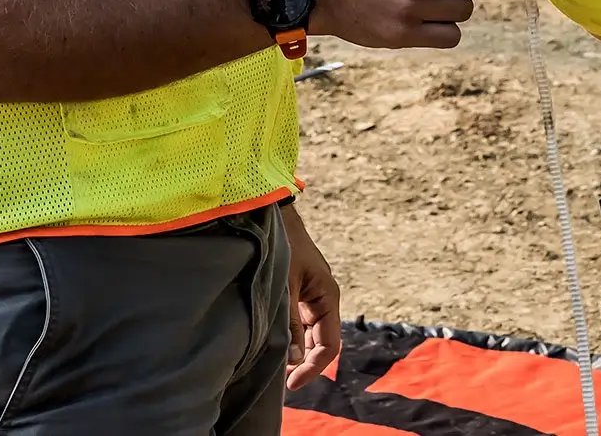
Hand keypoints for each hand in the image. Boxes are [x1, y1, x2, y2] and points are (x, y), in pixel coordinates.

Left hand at [282, 203, 340, 389]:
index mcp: (328, 297)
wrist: (271, 216)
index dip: (313, 369)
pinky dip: (289, 337)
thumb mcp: (284, 288)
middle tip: (278, 380)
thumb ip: (288, 324)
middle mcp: (323, 300)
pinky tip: (272, 344)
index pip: (329, 346)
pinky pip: (298, 323)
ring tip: (273, 366)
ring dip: (295, 351)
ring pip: (309, 335)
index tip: (292, 384)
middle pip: (320, 343)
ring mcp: (311, 296)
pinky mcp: (298, 293)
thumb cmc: (281, 247)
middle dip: (303, 363)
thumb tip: (292, 360)